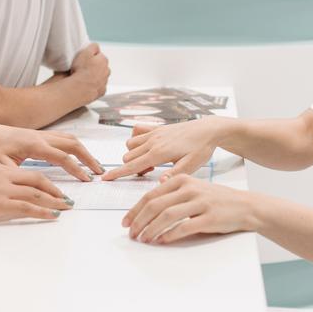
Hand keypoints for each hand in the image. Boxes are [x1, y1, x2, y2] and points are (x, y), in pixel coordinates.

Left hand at [0, 120, 103, 179]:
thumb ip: (14, 174)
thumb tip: (26, 185)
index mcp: (34, 145)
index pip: (62, 157)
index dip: (76, 169)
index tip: (87, 179)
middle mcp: (42, 137)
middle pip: (73, 144)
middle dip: (88, 158)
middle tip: (99, 172)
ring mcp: (42, 134)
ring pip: (70, 139)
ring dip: (84, 151)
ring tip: (93, 165)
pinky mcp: (40, 135)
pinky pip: (63, 138)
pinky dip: (75, 146)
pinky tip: (78, 156)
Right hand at [0, 163, 72, 224]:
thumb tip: (11, 195)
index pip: (27, 173)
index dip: (44, 182)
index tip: (54, 189)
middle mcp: (3, 175)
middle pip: (37, 180)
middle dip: (54, 190)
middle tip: (66, 198)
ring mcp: (2, 189)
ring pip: (35, 194)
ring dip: (54, 201)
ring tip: (65, 207)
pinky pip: (27, 208)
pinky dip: (43, 212)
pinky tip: (52, 216)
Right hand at [69, 43, 109, 101]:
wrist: (80, 88)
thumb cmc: (82, 71)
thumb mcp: (85, 52)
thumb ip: (93, 47)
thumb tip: (96, 46)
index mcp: (103, 60)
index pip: (99, 55)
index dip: (91, 56)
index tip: (85, 59)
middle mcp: (107, 70)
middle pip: (101, 66)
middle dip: (94, 66)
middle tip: (83, 68)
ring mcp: (105, 81)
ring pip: (100, 76)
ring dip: (94, 76)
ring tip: (84, 77)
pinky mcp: (101, 91)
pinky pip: (98, 86)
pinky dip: (94, 86)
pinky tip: (87, 85)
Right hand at [102, 118, 221, 180]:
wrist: (208, 129)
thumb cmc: (201, 148)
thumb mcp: (192, 166)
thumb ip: (174, 174)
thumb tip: (159, 183)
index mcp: (160, 152)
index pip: (133, 165)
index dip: (117, 174)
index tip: (104, 179)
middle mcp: (153, 141)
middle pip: (128, 157)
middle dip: (132, 168)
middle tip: (151, 172)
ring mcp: (153, 133)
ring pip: (129, 145)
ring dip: (134, 156)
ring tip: (152, 162)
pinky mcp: (156, 128)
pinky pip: (136, 133)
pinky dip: (136, 142)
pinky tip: (149, 148)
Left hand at [122, 175, 256, 243]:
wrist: (245, 206)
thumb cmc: (218, 199)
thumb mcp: (195, 187)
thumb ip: (174, 190)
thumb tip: (153, 195)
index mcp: (182, 180)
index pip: (151, 195)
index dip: (135, 210)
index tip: (126, 222)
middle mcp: (189, 189)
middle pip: (155, 205)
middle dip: (139, 221)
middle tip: (132, 234)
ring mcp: (200, 203)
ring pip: (167, 216)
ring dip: (151, 230)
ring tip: (144, 239)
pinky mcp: (208, 217)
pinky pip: (184, 227)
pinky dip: (170, 235)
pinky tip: (162, 241)